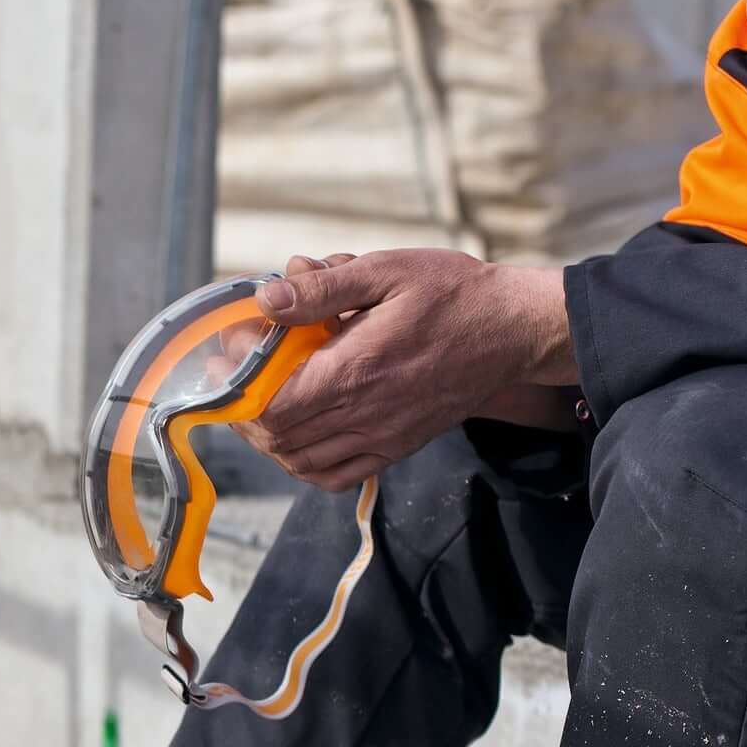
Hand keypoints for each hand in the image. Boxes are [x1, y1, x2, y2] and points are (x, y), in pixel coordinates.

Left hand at [241, 250, 574, 490]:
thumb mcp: (386, 271)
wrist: (514, 330)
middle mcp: (364, 414)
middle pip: (276, 438)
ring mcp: (380, 437)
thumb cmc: (453, 294)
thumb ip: (322, 288)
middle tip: (240, 372)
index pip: (271, 406)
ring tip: (263, 399)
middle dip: (245, 408)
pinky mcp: (394, 447)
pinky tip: (299, 431)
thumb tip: (266, 299)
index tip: (233, 353)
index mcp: (355, 371)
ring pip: (298, 461)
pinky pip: (333, 475)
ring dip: (268, 437)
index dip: (238, 386)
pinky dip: (303, 462)